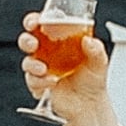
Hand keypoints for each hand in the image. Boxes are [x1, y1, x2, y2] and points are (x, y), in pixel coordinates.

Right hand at [18, 11, 120, 125]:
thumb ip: (96, 50)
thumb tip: (90, 41)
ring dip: (32, 64)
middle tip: (33, 44)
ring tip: (43, 68)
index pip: (41, 25)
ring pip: (27, 62)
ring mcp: (41, 69)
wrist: (90, 105)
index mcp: (58, 41)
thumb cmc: (92, 80)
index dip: (34, 21)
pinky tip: (51, 82)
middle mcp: (47, 53)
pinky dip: (40, 81)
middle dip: (26, 40)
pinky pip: (32, 81)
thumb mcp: (99, 62)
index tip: (35, 21)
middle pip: (27, 41)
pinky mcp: (39, 85)